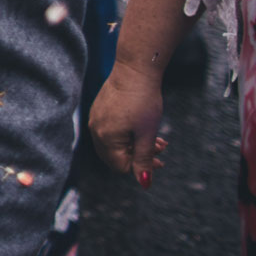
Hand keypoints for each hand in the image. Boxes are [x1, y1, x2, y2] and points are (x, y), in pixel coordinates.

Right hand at [88, 65, 168, 185]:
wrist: (134, 71)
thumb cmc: (142, 102)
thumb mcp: (147, 134)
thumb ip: (144, 159)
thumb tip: (144, 183)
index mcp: (105, 138)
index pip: (120, 166)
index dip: (141, 167)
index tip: (160, 159)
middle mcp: (95, 130)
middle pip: (114, 156)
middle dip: (137, 157)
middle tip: (159, 149)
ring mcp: (95, 119)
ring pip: (114, 143)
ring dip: (134, 145)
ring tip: (155, 139)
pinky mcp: (99, 110)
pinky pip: (110, 130)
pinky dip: (126, 134)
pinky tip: (141, 127)